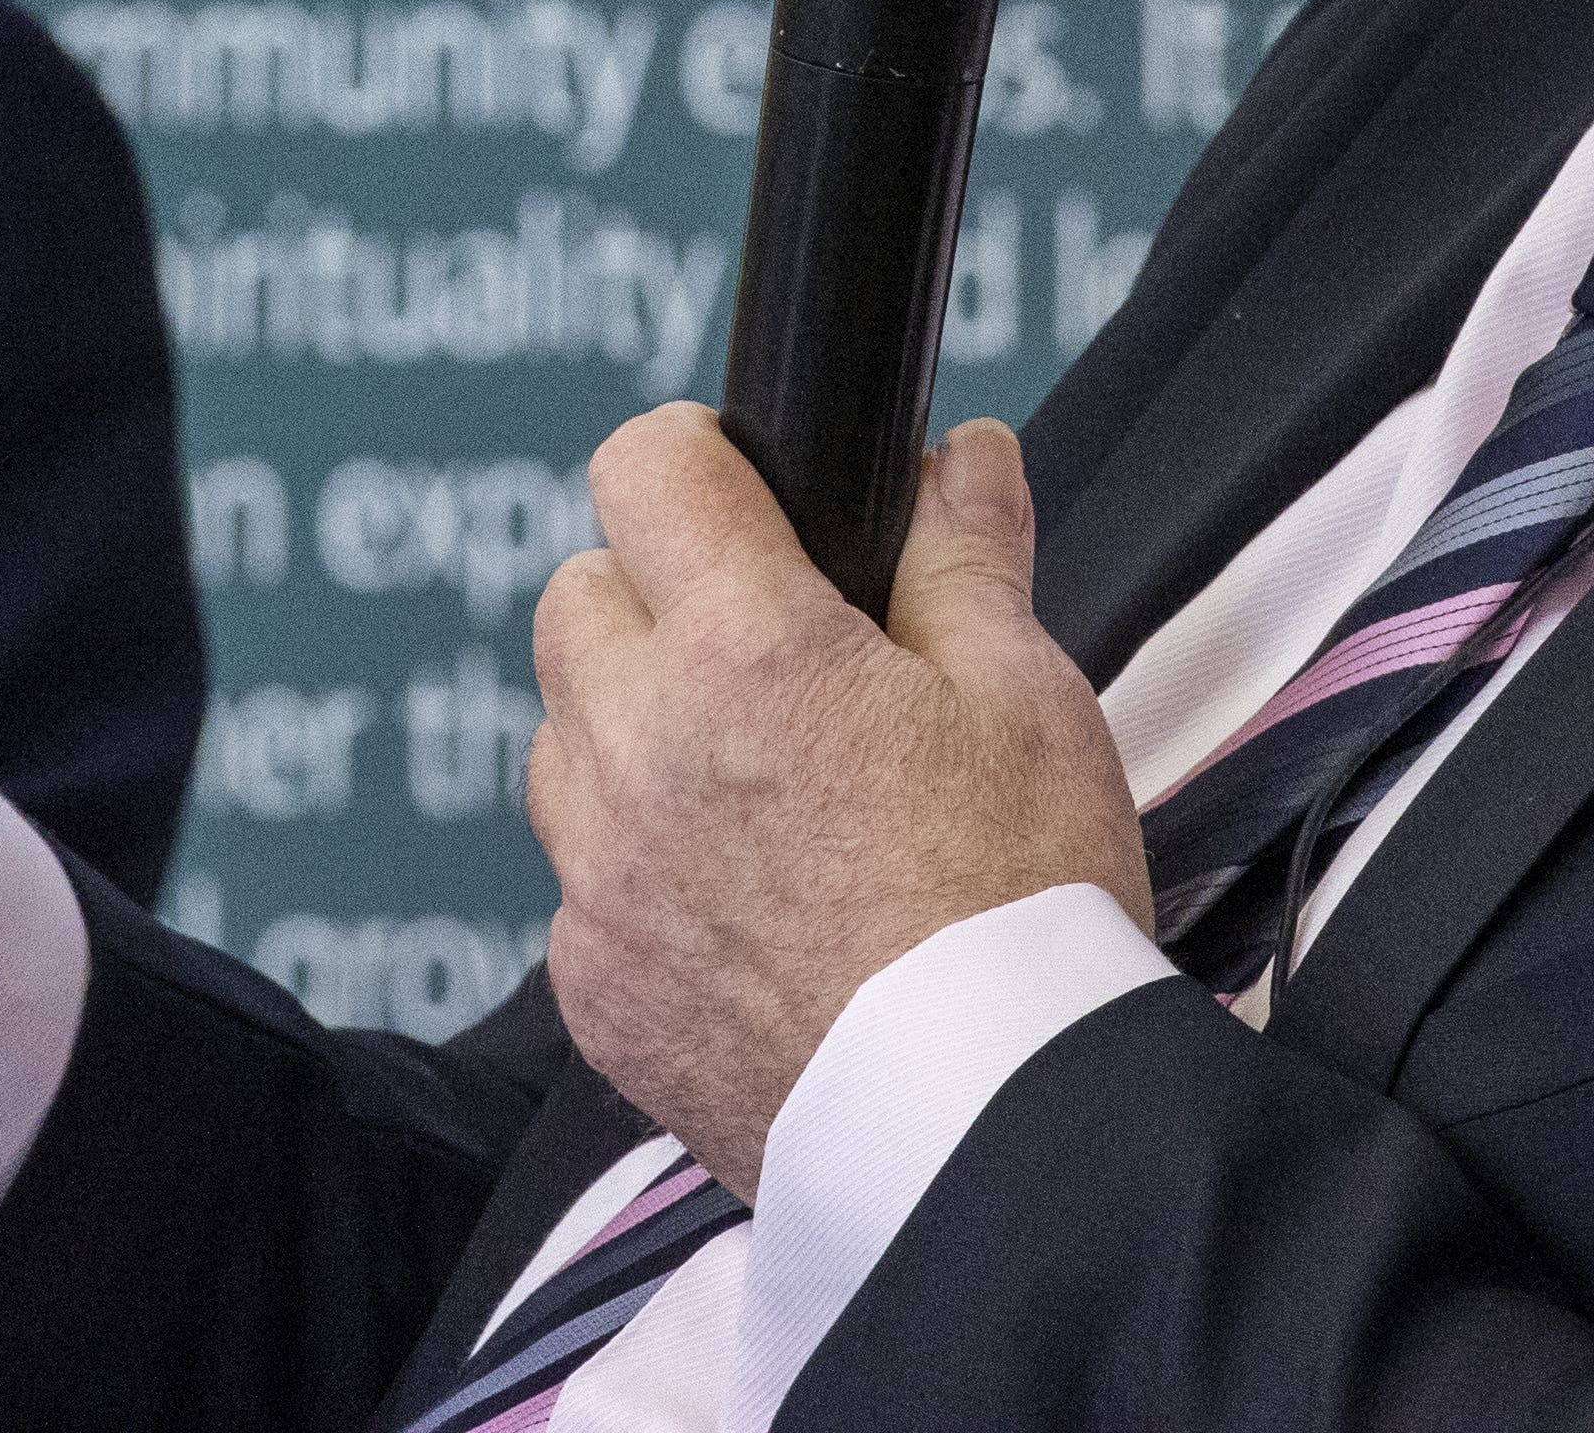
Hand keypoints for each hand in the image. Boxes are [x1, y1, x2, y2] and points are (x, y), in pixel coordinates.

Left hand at [527, 412, 1144, 1198]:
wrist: (991, 1135)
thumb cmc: (1025, 911)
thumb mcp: (1031, 702)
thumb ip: (968, 560)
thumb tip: (963, 459)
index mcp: (745, 652)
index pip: (643, 469)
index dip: (699, 459)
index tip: (744, 487)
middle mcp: (638, 751)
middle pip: (578, 600)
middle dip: (659, 601)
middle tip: (772, 657)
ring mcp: (599, 880)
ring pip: (563, 743)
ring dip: (631, 737)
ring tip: (762, 790)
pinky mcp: (593, 990)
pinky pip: (580, 885)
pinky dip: (638, 874)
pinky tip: (747, 908)